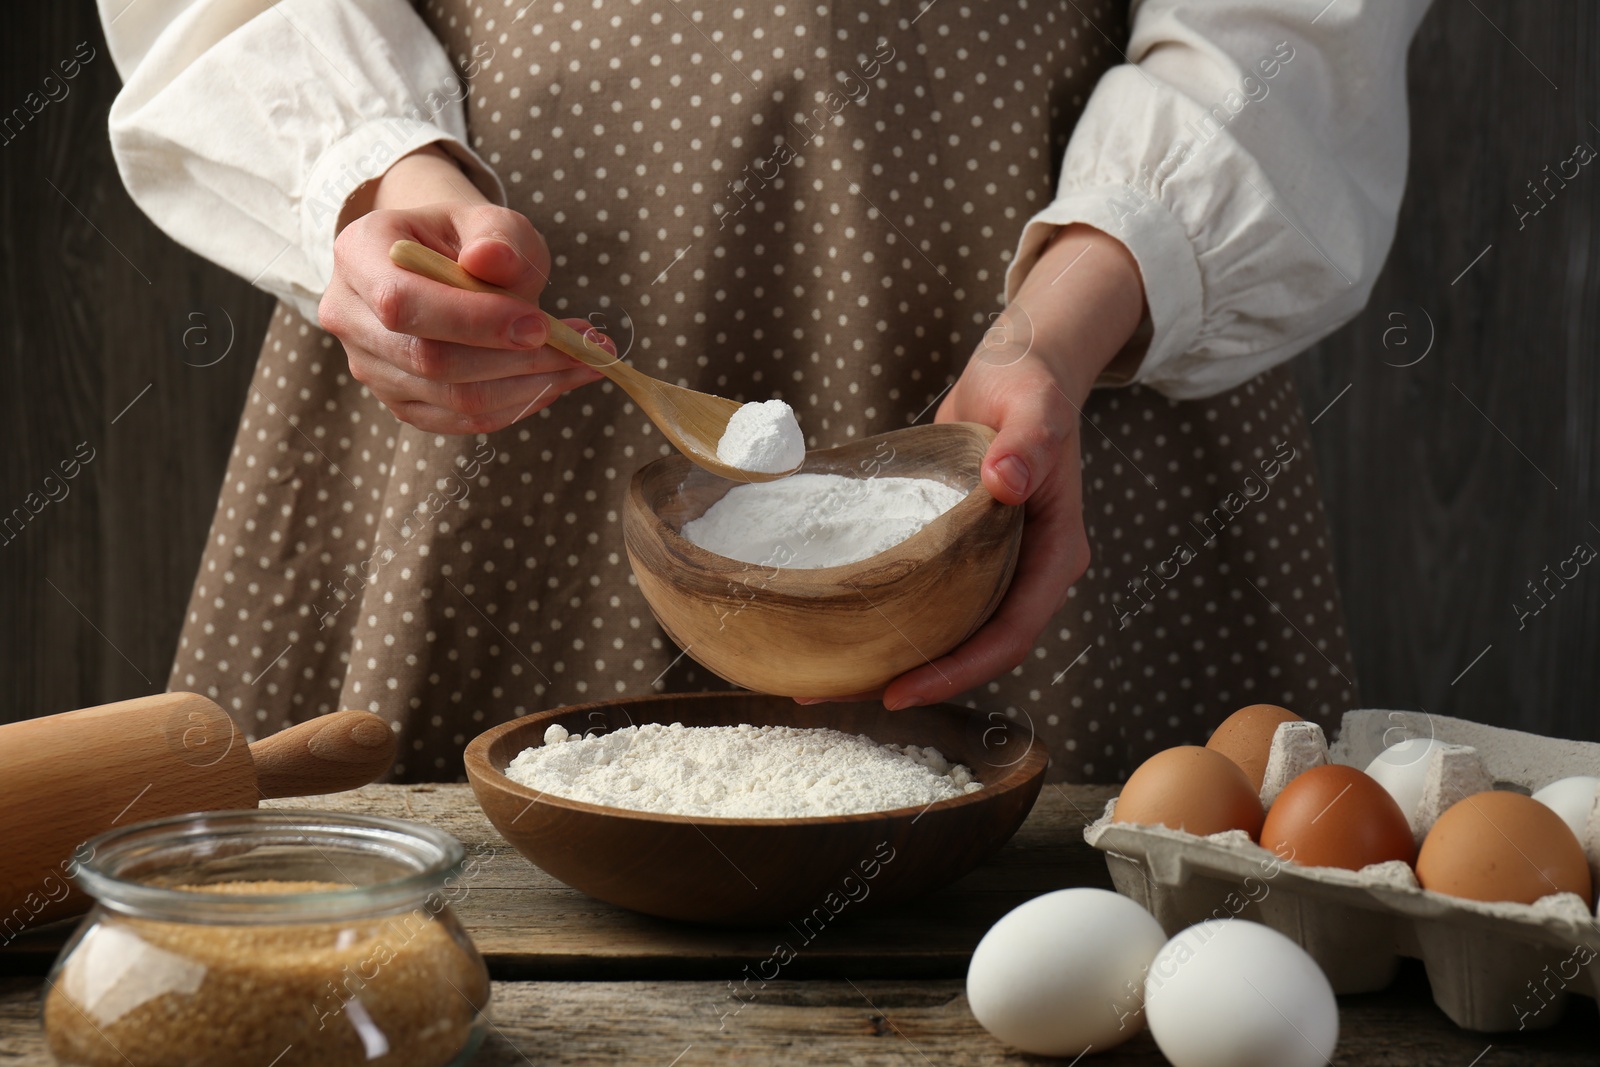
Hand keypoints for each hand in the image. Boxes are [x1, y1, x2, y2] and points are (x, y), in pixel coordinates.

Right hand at [318, 146, 605, 433]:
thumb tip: (489, 261)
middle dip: (515, 359)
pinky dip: (516, 405)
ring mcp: (369, 366)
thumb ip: (497, 237)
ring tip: (584, 361)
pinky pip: (460, 419)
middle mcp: (349, 314)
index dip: (473, 320)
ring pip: (450, 397)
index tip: (541, 324)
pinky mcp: (400, 402)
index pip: (402, 301)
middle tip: (584, 348)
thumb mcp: (491, 221)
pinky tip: (554, 381)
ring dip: (528, 386)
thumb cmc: (471, 241)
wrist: (448, 266)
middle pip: (428, 359)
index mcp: (358, 252)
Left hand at [873, 225, 1145, 709]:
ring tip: (823, 679)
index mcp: (1056, 553)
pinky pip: (929, 600)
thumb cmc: (1031, 383)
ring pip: (949, 633)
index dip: (961, 670)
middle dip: (915, 679)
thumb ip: (1027, 443)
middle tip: (839, 693)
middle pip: (976, 648)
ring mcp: (997, 566)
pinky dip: (888, 620)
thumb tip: (1008, 482)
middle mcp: (1029, 571)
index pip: (1013, 632)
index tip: (905, 689)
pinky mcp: (963, 555)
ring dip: (892, 658)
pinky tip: (836, 626)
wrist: (1019, 368)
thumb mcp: (1033, 406)